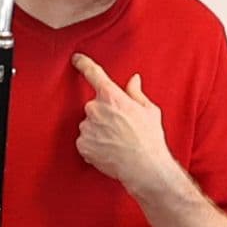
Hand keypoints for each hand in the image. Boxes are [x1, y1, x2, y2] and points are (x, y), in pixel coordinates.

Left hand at [70, 56, 183, 204]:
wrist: (144, 167)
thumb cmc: (150, 139)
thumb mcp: (149, 111)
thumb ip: (136, 93)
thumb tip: (133, 80)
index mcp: (112, 96)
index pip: (93, 73)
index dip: (83, 63)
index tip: (76, 58)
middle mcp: (95, 109)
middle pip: (94, 106)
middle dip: (105, 114)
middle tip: (121, 127)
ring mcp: (87, 127)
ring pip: (89, 124)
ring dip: (99, 130)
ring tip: (117, 141)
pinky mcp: (82, 144)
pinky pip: (85, 140)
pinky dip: (94, 145)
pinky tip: (109, 150)